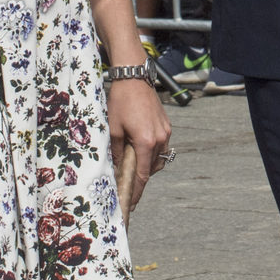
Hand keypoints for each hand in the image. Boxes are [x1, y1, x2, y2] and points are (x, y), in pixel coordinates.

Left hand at [107, 81, 171, 210]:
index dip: (137, 191)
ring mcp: (165, 131)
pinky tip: (140, 150)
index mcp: (145, 142)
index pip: (143, 175)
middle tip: (127, 185)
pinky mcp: (166, 125)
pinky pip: (161, 146)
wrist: (134, 77)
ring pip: (159, 158)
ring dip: (147, 165)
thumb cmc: (121, 101)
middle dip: (140, 178)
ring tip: (133, 165)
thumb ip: (117, 151)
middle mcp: (159, 139)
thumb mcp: (113, 128)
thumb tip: (117, 167)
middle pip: (152, 169)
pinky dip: (152, 153)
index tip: (131, 203)